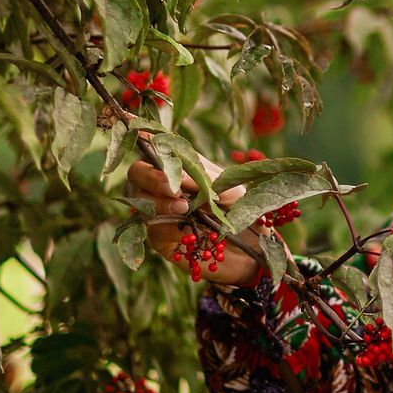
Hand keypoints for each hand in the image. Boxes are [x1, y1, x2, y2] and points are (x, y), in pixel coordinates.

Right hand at [124, 129, 260, 286]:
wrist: (254, 252)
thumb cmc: (246, 214)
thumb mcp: (233, 190)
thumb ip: (205, 180)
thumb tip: (178, 177)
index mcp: (185, 168)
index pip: (158, 149)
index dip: (148, 142)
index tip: (146, 140)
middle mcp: (167, 187)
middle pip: (138, 173)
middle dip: (151, 177)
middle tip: (173, 188)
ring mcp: (161, 213)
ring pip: (141, 201)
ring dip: (160, 203)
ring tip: (184, 208)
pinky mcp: (162, 240)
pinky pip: (153, 230)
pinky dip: (167, 227)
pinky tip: (185, 229)